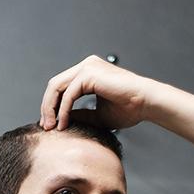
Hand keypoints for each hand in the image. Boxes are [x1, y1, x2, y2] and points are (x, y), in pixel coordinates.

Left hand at [39, 55, 160, 130]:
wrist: (146, 103)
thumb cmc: (129, 109)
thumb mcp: (97, 115)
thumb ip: (80, 114)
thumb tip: (61, 120)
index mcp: (89, 72)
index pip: (61, 87)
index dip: (52, 106)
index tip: (51, 125)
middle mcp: (86, 66)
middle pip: (55, 85)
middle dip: (47, 107)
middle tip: (46, 127)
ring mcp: (87, 67)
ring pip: (56, 87)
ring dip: (50, 108)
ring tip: (51, 127)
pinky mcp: (89, 73)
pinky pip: (68, 94)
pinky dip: (62, 110)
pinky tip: (63, 124)